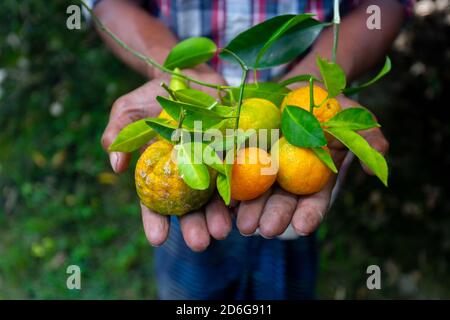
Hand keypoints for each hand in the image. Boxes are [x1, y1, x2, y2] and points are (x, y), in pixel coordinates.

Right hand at [102, 69, 232, 251]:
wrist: (187, 75)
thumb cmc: (153, 96)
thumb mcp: (129, 111)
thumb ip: (119, 134)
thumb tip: (115, 165)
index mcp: (162, 172)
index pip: (155, 202)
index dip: (156, 221)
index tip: (157, 239)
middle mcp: (188, 173)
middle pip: (191, 206)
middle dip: (195, 226)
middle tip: (200, 242)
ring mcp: (212, 163)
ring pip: (217, 196)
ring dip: (220, 215)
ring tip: (223, 230)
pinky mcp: (234, 148)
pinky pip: (238, 169)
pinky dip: (241, 188)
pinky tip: (243, 205)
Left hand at [236, 95, 388, 237]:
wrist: (295, 87)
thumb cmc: (328, 104)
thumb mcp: (353, 118)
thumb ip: (367, 142)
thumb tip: (372, 171)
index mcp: (314, 177)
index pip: (313, 202)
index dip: (309, 214)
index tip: (303, 228)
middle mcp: (287, 179)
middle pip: (280, 202)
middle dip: (274, 217)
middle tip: (265, 230)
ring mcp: (263, 168)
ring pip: (256, 193)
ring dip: (250, 210)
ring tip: (244, 225)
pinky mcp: (242, 155)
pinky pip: (234, 172)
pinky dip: (229, 186)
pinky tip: (225, 200)